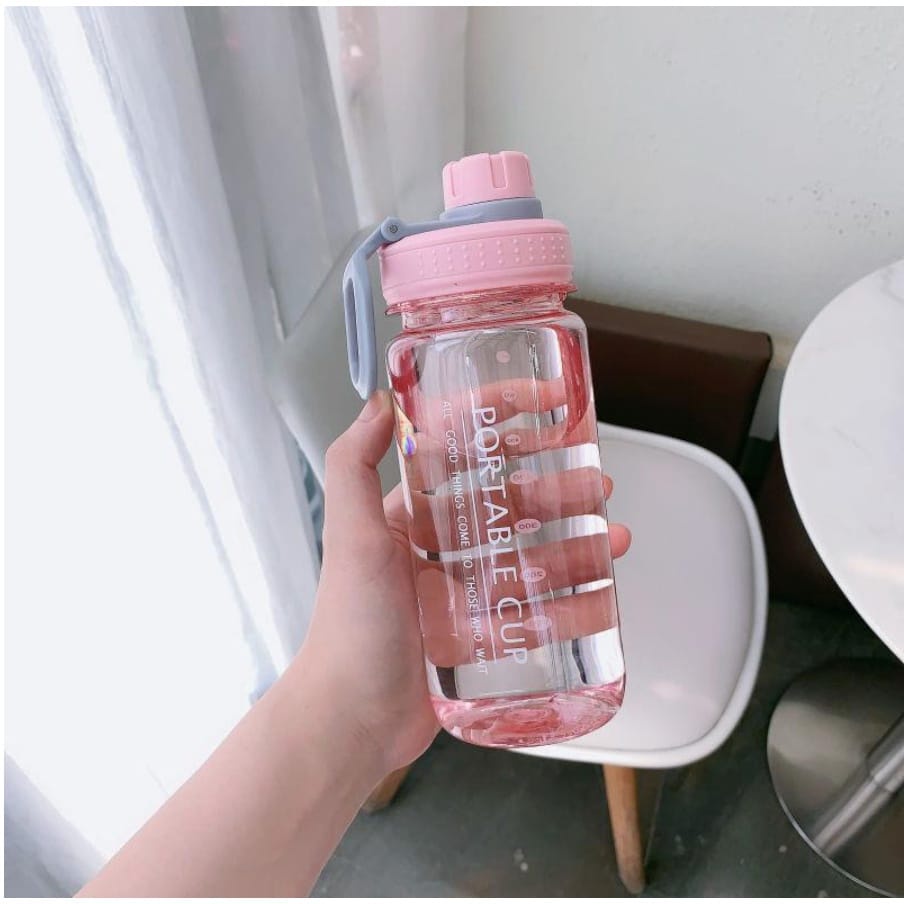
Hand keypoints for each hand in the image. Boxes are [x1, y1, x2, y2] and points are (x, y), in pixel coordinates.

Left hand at [294, 390, 631, 777]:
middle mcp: (441, 547)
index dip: (508, 421)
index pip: (465, 454)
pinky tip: (604, 596)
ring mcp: (466, 591)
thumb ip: (353, 466)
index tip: (548, 402)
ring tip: (617, 538)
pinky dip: (574, 601)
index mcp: (413, 515)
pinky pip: (538, 610)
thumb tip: (380, 402)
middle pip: (513, 505)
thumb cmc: (350, 625)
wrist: (353, 718)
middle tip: (600, 485)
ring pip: (534, 555)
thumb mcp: (350, 537)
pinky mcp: (484, 633)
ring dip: (578, 542)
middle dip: (559, 490)